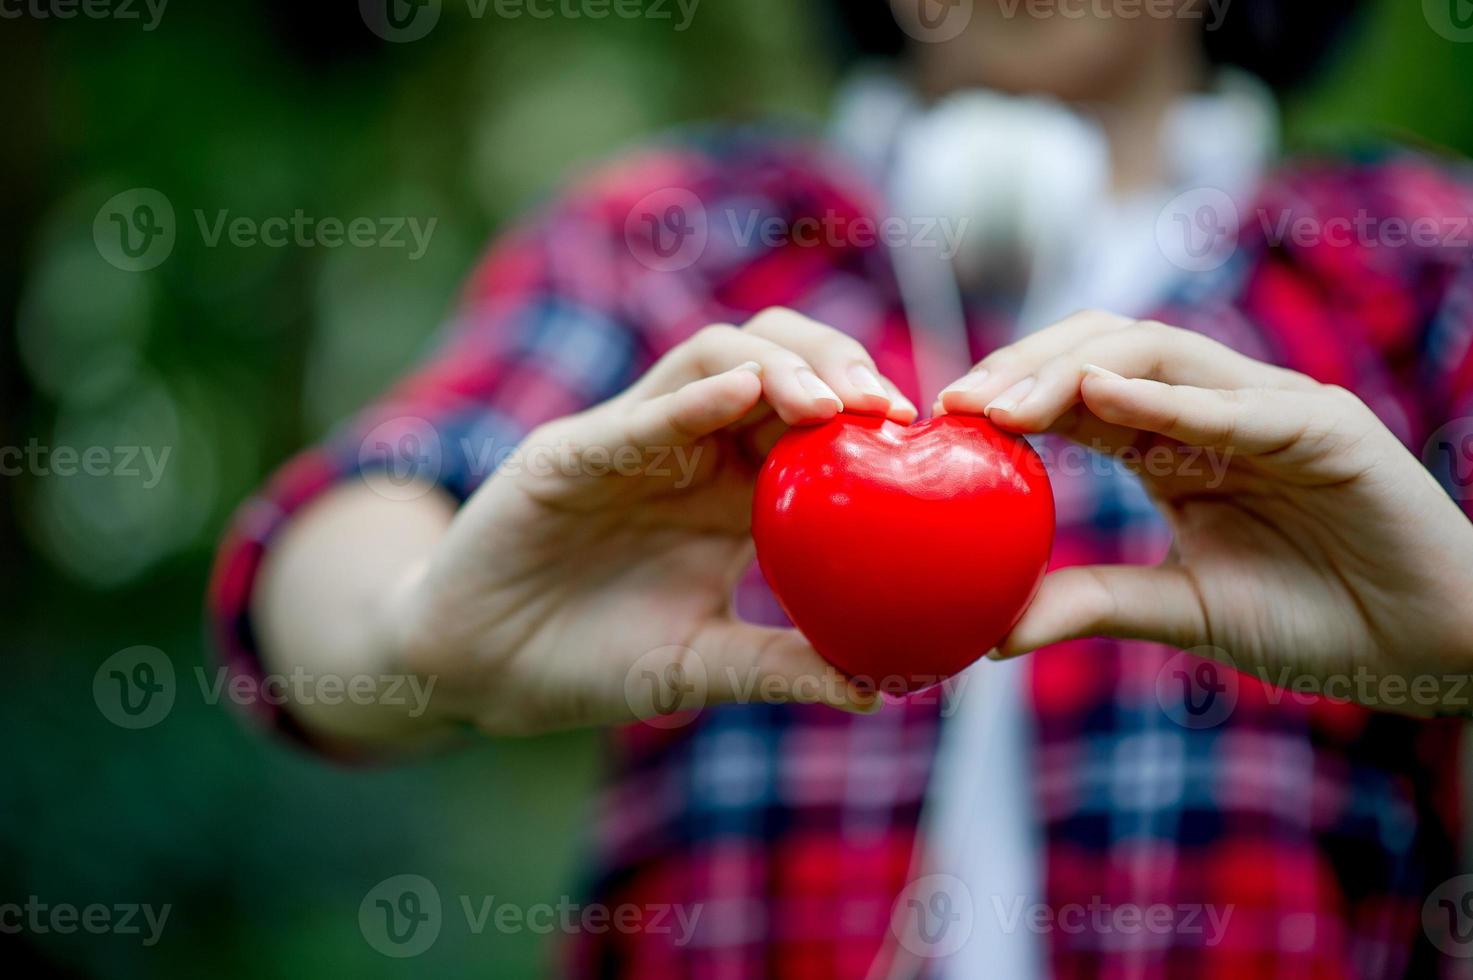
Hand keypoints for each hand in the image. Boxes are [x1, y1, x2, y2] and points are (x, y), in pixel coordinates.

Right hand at [393, 308, 916, 734]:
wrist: (477, 672)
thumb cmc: (589, 662)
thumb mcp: (698, 667)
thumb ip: (778, 667)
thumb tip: (882, 690)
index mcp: (730, 493)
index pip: (813, 423)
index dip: (872, 418)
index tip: (931, 444)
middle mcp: (689, 450)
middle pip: (778, 365)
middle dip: (840, 367)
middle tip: (892, 412)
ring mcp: (629, 442)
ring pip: (716, 358)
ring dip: (780, 367)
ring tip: (831, 403)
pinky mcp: (569, 453)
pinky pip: (638, 412)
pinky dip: (692, 399)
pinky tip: (743, 393)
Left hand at [937, 311, 1472, 715]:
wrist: (1428, 649)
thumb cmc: (1313, 618)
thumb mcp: (1183, 609)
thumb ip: (1092, 602)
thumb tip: (989, 630)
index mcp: (1174, 442)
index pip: (1077, 392)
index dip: (1008, 394)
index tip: (938, 422)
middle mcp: (1213, 409)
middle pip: (1102, 351)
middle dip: (1023, 367)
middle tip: (955, 403)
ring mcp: (1269, 408)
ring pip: (1157, 352)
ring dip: (1072, 369)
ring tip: (1003, 401)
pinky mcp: (1325, 426)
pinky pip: (1236, 402)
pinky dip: (1168, 397)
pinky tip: (1100, 395)